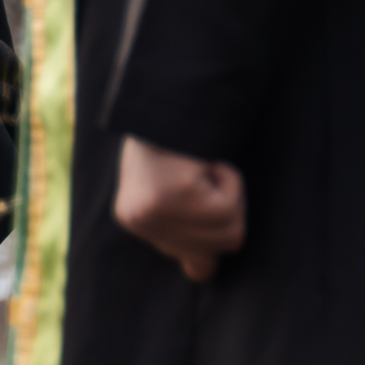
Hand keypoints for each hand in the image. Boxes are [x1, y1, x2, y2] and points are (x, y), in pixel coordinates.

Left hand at [113, 135, 245, 281]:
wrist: (168, 94)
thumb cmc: (178, 134)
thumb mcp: (173, 182)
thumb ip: (185, 221)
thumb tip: (202, 271)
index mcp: (134, 218)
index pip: (197, 267)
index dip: (220, 242)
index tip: (219, 213)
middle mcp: (139, 221)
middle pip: (222, 248)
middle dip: (229, 210)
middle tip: (209, 175)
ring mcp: (154, 213)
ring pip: (230, 230)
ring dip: (230, 192)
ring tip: (205, 166)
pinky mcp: (173, 199)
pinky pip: (228, 207)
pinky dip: (230, 179)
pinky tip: (207, 161)